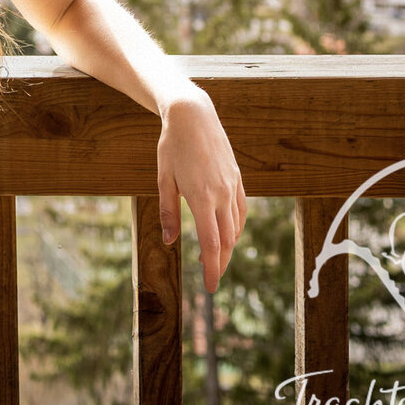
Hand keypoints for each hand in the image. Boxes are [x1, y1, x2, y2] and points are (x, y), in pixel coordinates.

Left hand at [156, 90, 247, 293]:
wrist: (194, 116)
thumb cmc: (172, 146)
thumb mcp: (163, 178)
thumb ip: (167, 211)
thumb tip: (169, 241)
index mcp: (202, 197)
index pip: (212, 244)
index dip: (213, 268)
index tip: (210, 288)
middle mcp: (222, 194)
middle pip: (228, 240)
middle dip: (221, 263)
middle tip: (212, 278)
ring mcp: (233, 186)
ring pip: (236, 227)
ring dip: (229, 247)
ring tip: (216, 259)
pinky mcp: (237, 179)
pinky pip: (241, 211)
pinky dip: (236, 227)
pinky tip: (228, 233)